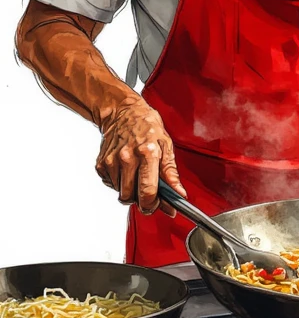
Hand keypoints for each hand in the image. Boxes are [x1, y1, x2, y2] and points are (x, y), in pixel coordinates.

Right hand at [96, 97, 186, 214]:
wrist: (122, 112)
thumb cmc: (147, 126)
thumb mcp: (166, 145)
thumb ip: (171, 173)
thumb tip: (179, 194)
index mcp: (147, 153)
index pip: (148, 191)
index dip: (153, 204)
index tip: (158, 205)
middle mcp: (127, 158)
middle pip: (131, 197)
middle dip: (141, 201)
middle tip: (149, 193)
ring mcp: (112, 161)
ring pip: (121, 193)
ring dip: (131, 191)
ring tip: (138, 175)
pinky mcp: (102, 164)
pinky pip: (111, 185)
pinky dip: (120, 183)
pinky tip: (126, 170)